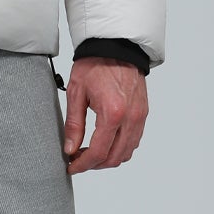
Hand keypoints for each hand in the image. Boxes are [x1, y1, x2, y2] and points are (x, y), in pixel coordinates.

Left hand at [62, 57, 148, 171]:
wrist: (116, 47)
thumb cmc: (95, 65)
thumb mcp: (76, 93)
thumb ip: (73, 125)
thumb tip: (70, 149)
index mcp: (112, 112)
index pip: (98, 152)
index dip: (83, 164)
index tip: (72, 166)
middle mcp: (131, 118)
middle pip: (114, 158)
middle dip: (94, 164)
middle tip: (78, 160)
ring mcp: (140, 117)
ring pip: (126, 153)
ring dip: (108, 158)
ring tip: (90, 152)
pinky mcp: (143, 114)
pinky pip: (134, 141)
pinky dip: (120, 148)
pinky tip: (105, 142)